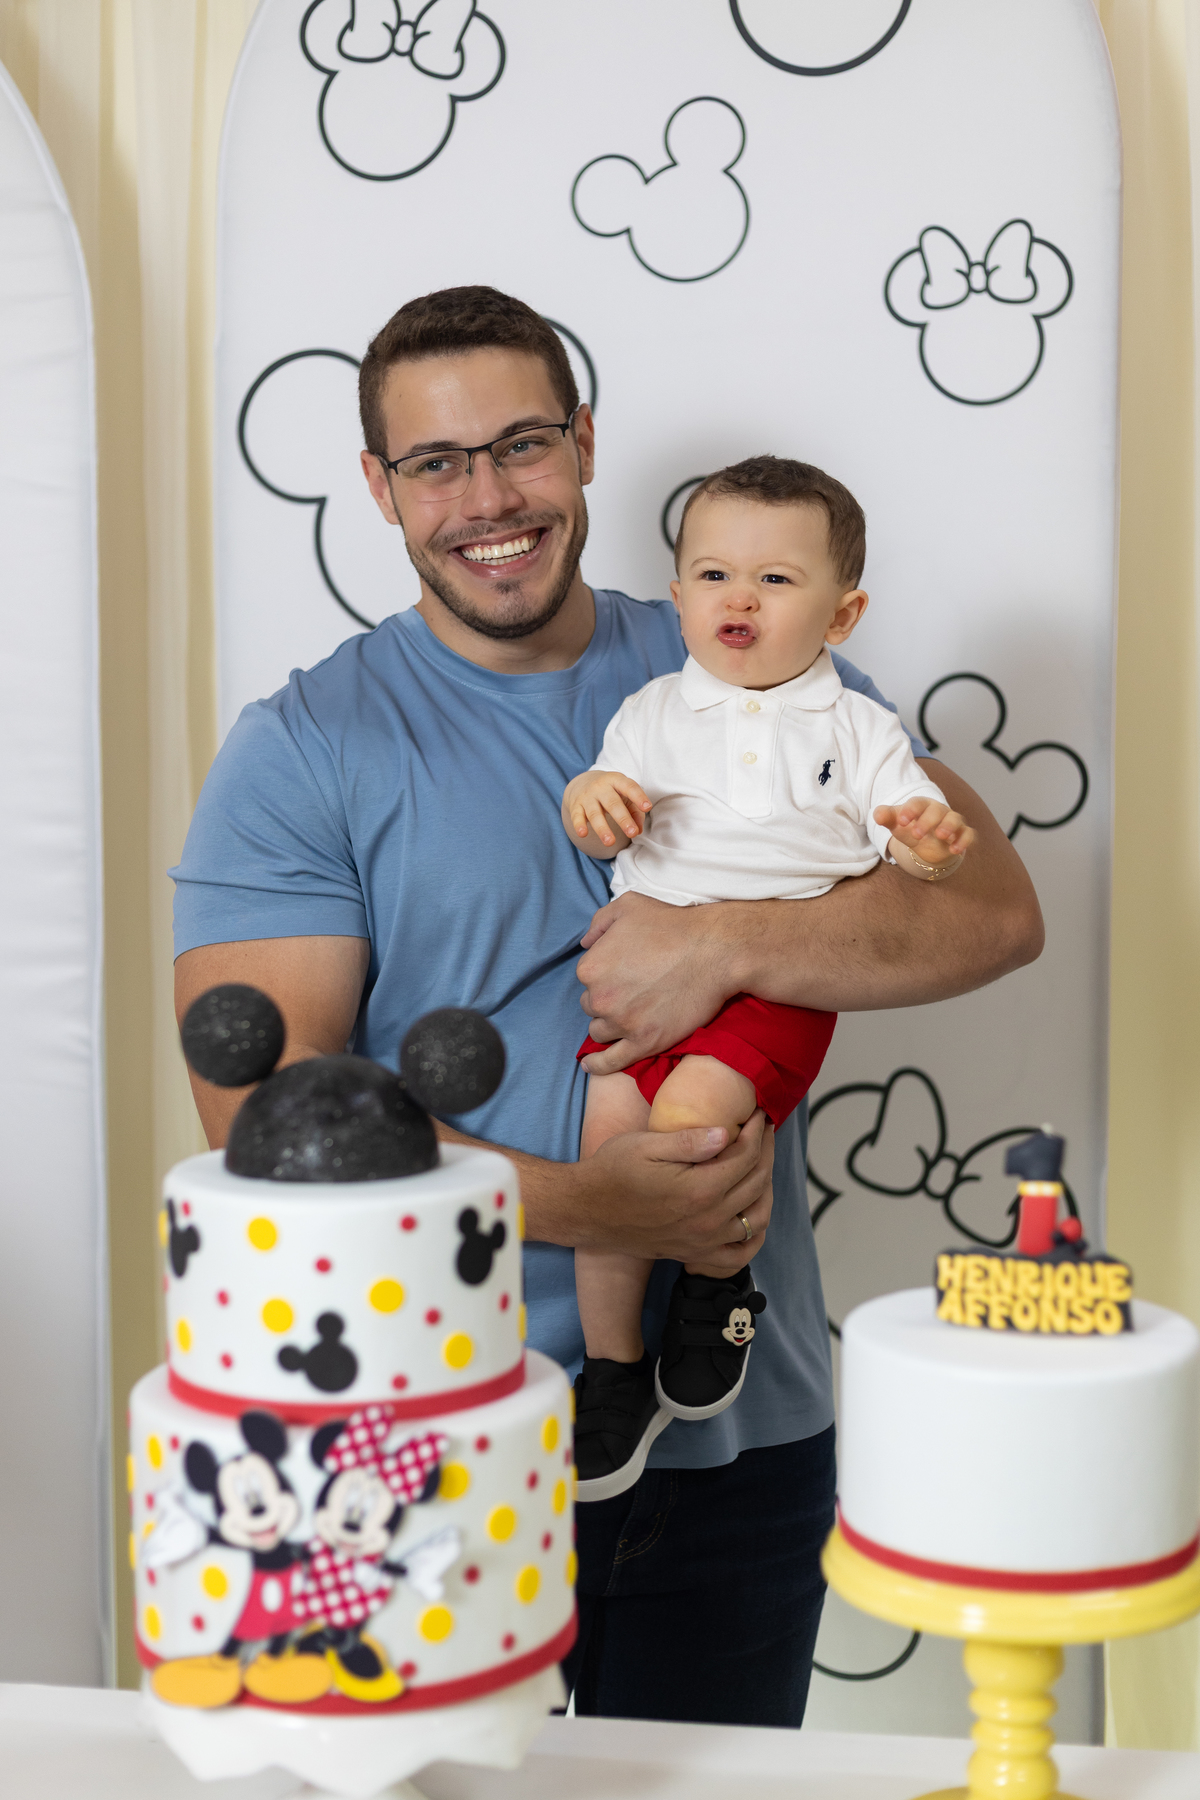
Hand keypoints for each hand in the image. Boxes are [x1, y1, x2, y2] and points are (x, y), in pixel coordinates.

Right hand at [564, 769, 651, 847]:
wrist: (582, 783)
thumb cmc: (611, 792)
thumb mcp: (625, 796)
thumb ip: (635, 811)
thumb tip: (638, 831)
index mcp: (616, 781)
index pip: (629, 787)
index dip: (638, 797)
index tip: (647, 807)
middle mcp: (601, 787)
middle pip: (613, 804)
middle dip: (623, 819)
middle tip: (632, 833)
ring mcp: (587, 796)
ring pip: (595, 813)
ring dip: (603, 828)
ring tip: (610, 842)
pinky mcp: (576, 806)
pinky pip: (577, 816)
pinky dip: (579, 825)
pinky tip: (583, 834)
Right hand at [572, 1111, 774, 1269]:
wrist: (587, 1210)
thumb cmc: (613, 1171)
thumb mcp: (646, 1145)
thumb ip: (689, 1141)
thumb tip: (727, 1133)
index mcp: (699, 1189)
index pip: (746, 1157)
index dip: (757, 1132)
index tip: (757, 1114)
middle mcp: (708, 1220)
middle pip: (757, 1184)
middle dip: (766, 1152)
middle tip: (763, 1131)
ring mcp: (703, 1241)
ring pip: (757, 1219)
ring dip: (766, 1190)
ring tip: (760, 1166)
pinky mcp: (694, 1253)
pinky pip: (738, 1255)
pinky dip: (754, 1237)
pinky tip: (752, 1216)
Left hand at [576, 891, 736, 1072]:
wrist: (714, 951)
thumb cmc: (673, 925)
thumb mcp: (628, 905)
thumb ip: (598, 922)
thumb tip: (584, 943)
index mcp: (590, 966)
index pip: (587, 979)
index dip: (606, 976)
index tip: (626, 973)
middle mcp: (600, 997)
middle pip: (593, 1006)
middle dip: (608, 1000)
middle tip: (634, 991)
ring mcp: (622, 1023)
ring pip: (601, 1032)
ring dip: (611, 1025)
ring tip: (631, 1016)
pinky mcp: (645, 1042)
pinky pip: (610, 1062)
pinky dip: (598, 1065)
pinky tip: (590, 1066)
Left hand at [874, 798, 974, 865]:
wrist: (927, 841)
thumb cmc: (910, 827)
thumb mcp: (897, 824)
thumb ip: (887, 818)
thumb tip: (877, 815)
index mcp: (922, 805)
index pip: (917, 803)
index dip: (910, 810)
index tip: (901, 821)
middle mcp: (939, 810)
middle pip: (936, 811)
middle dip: (927, 821)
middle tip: (916, 835)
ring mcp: (952, 822)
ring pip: (955, 819)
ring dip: (949, 826)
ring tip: (941, 836)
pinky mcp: (962, 834)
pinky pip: (968, 834)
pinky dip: (964, 841)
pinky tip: (955, 850)